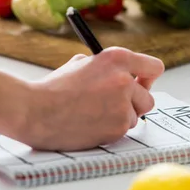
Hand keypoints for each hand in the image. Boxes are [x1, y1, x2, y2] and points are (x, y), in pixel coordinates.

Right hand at [22, 47, 164, 150]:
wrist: (35, 111)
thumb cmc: (53, 88)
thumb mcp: (79, 65)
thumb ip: (106, 69)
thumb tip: (127, 78)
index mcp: (116, 58)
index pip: (154, 67)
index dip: (148, 77)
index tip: (141, 83)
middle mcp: (124, 80)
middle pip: (149, 98)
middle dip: (134, 103)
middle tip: (116, 105)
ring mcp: (122, 105)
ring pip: (134, 116)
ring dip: (119, 118)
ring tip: (92, 115)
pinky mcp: (117, 127)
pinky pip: (122, 130)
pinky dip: (109, 130)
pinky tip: (89, 124)